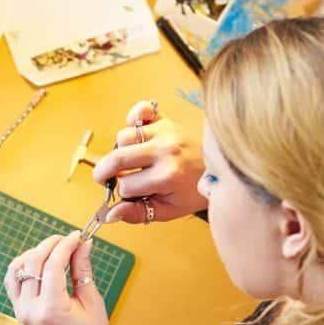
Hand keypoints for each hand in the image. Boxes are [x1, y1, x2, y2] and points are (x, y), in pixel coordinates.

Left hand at [4, 232, 111, 324]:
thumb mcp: (92, 303)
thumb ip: (83, 271)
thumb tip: (83, 244)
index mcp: (52, 309)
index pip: (53, 265)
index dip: (66, 245)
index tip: (78, 236)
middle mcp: (30, 309)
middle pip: (32, 262)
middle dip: (50, 245)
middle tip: (68, 239)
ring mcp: (20, 311)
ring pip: (16, 268)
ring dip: (34, 253)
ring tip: (54, 251)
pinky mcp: (18, 312)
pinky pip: (12, 281)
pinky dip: (24, 266)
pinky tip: (40, 263)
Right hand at [92, 100, 207, 224]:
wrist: (218, 168)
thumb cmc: (193, 191)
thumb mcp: (168, 210)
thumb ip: (137, 213)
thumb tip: (109, 214)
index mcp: (166, 176)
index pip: (125, 185)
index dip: (124, 193)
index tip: (132, 194)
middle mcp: (164, 151)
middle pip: (117, 159)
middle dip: (105, 172)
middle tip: (105, 178)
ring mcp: (165, 132)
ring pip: (123, 137)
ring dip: (121, 150)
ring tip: (133, 160)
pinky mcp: (166, 119)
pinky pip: (140, 110)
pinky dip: (133, 118)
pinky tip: (137, 135)